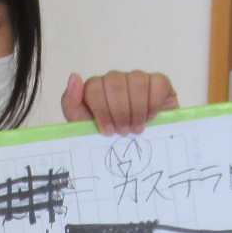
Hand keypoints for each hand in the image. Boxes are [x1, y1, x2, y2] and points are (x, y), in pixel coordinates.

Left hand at [61, 70, 178, 134]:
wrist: (136, 154)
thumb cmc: (108, 140)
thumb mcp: (84, 127)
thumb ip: (71, 104)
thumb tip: (74, 77)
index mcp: (96, 88)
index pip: (94, 86)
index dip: (102, 110)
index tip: (108, 131)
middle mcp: (117, 80)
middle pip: (114, 81)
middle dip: (119, 111)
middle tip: (123, 131)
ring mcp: (138, 80)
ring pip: (136, 80)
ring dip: (136, 109)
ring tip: (136, 128)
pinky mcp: (160, 84)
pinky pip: (158, 83)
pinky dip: (154, 103)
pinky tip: (150, 118)